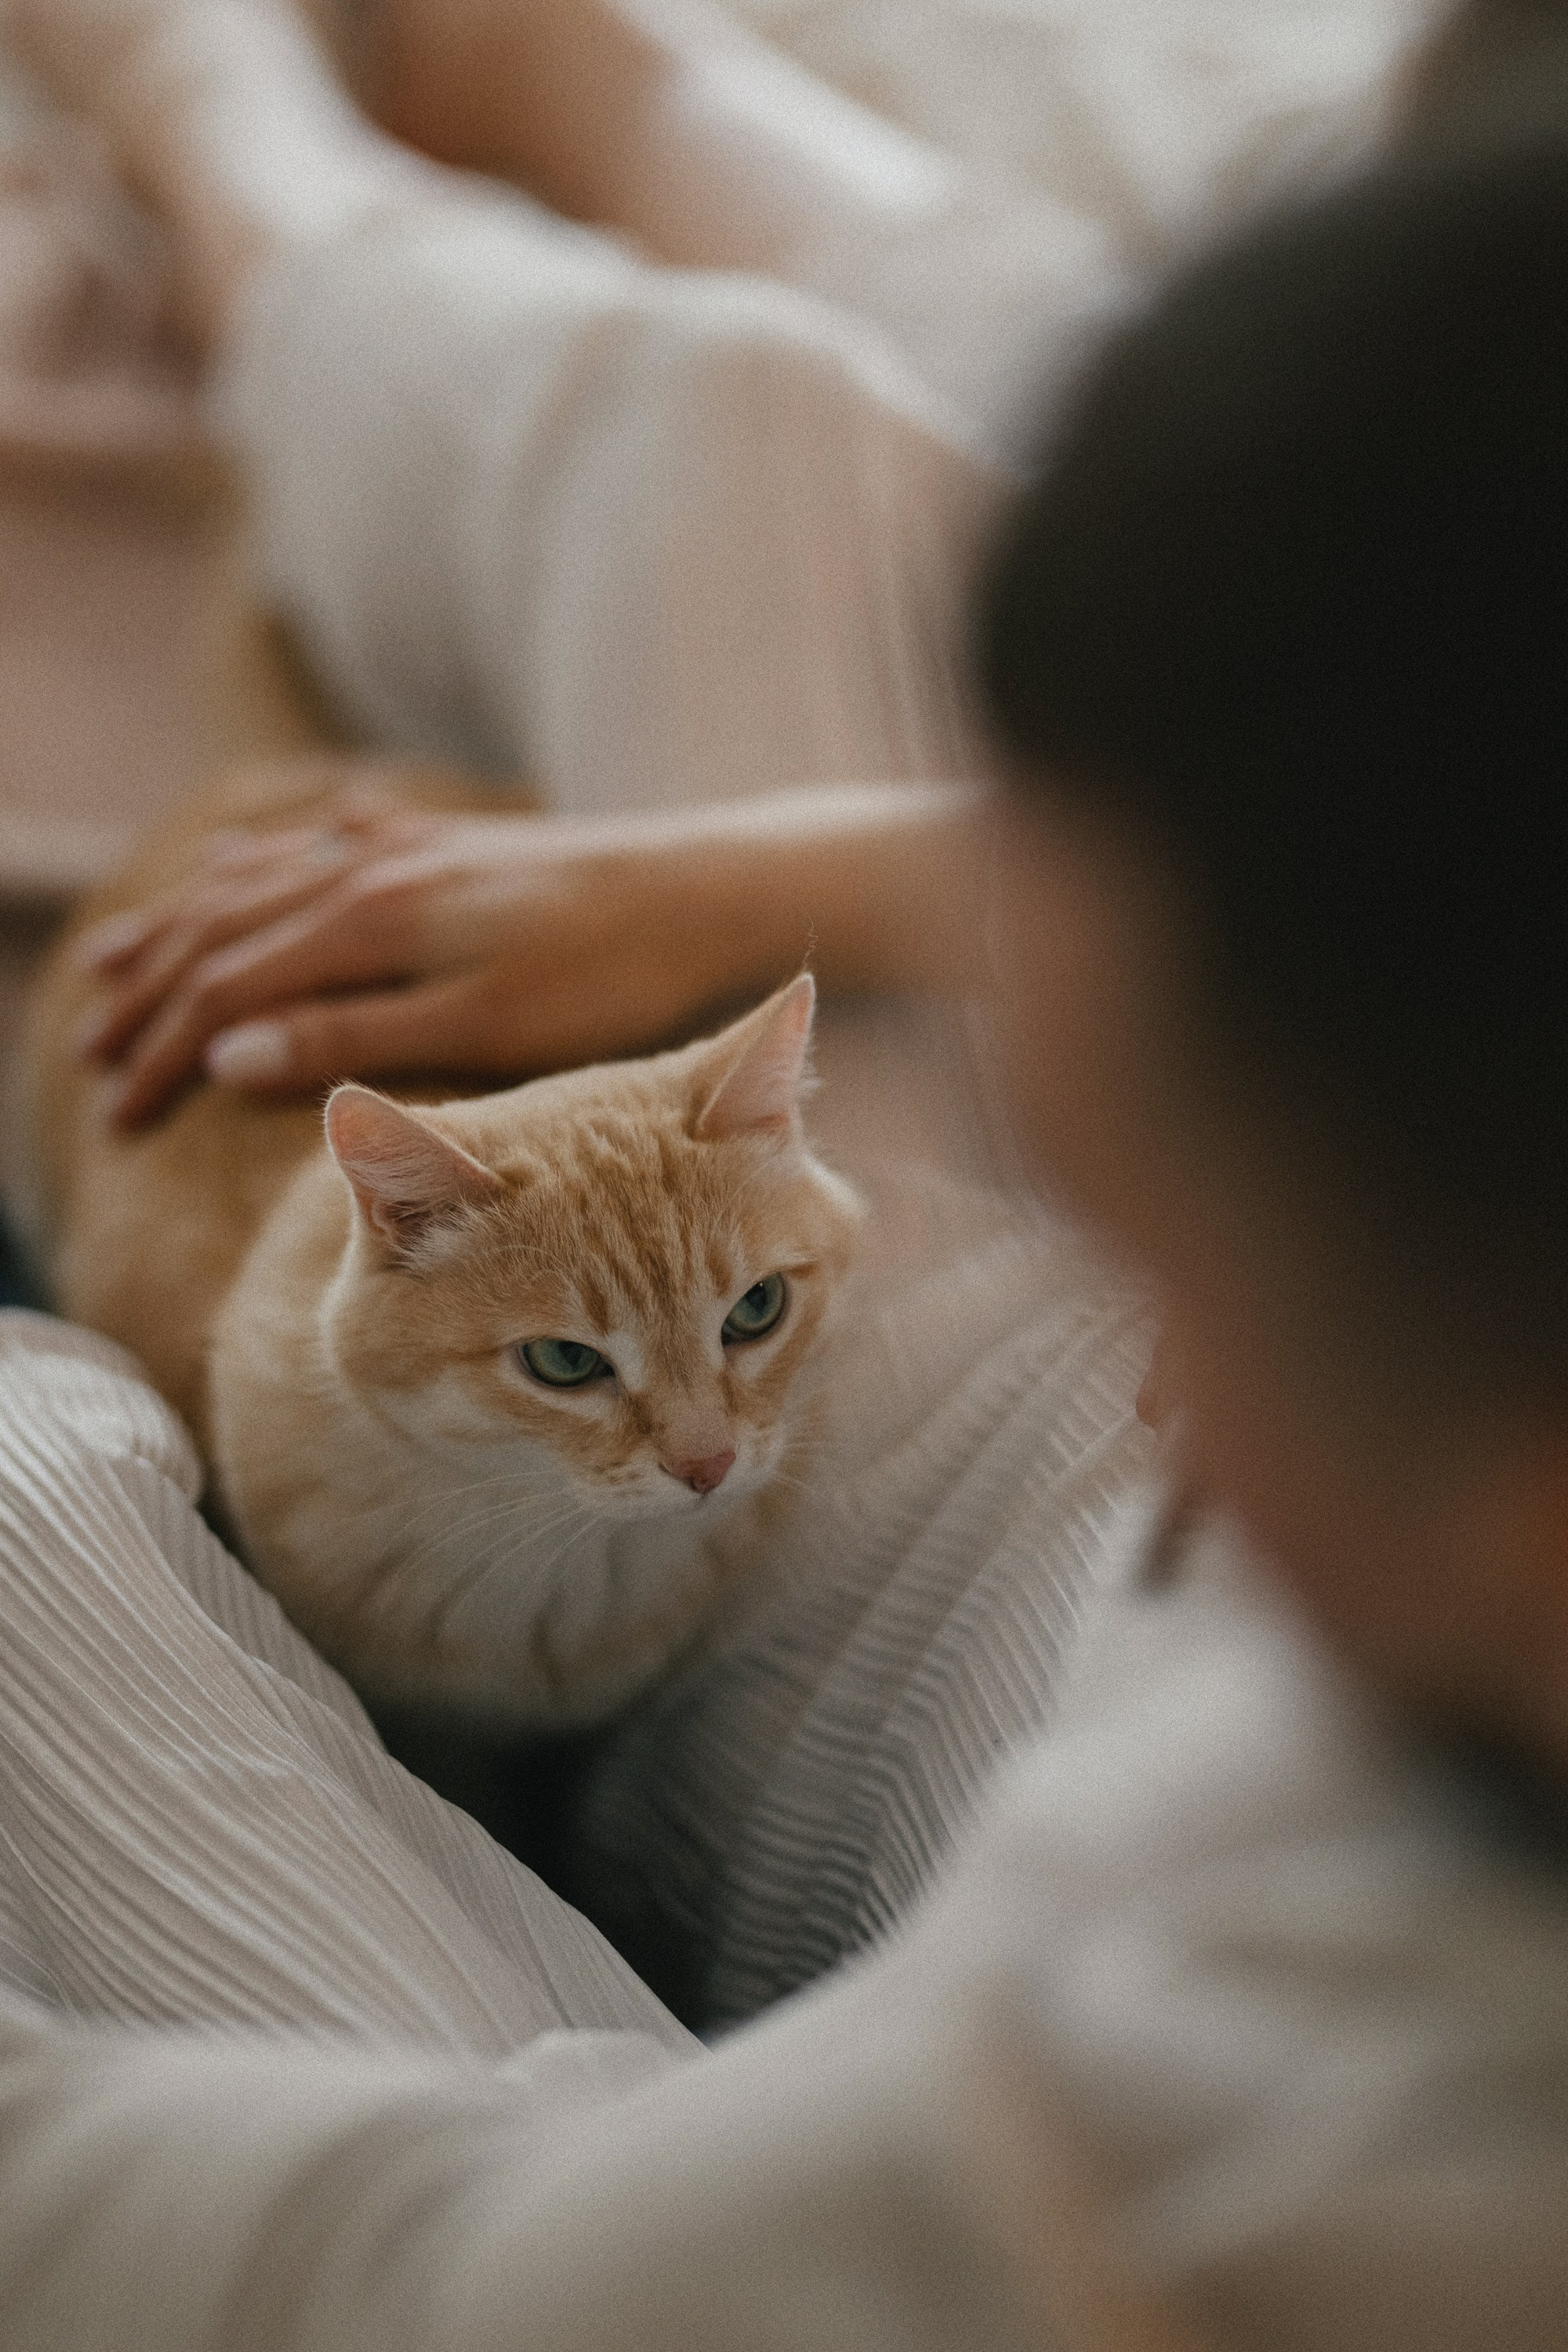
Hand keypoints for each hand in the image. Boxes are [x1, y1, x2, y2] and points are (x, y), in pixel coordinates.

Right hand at [76, 785, 739, 1125]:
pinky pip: (316, 848)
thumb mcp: (481, 1029)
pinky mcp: (443, 847)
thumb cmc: (607, 980)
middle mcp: (369, 873)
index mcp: (369, 923)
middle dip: (148, 997)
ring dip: (181, 929)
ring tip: (119, 964)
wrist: (705, 892)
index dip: (164, 1054)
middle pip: (223, 933)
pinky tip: (236, 868)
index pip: (228, 991)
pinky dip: (256, 867)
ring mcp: (405, 852)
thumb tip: (227, 1057)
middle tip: (90, 1059)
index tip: (117, 1116)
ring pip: (257, 885)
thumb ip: (354, 1037)